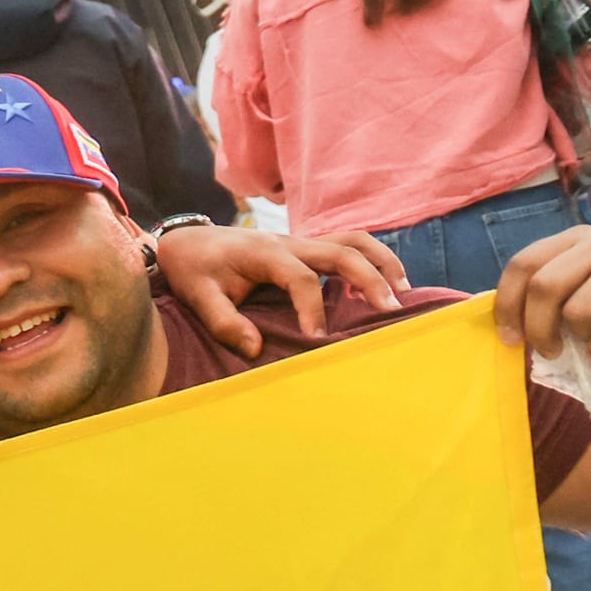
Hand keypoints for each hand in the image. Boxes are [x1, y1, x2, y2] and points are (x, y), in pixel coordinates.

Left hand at [153, 218, 405, 354]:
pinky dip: (371, 261)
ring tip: (403, 293)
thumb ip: (224, 322)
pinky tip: (385, 285)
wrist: (187, 241)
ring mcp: (301, 242)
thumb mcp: (198, 296)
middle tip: (391, 311)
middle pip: (344, 251)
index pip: (302, 278)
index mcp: (265, 253)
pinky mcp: (306, 248)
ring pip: (354, 240)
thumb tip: (255, 349)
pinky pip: (347, 246)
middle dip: (371, 279)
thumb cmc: (194, 268)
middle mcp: (290, 242)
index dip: (313, 309)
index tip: (318, 339)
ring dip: (381, 262)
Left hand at [496, 226, 590, 397]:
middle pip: (545, 287)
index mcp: (578, 239)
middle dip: (538, 329)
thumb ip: (541, 303)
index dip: (508, 305)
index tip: (509, 337)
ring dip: (581, 340)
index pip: (524, 265)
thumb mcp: (571, 306)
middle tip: (550, 351)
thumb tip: (503, 325)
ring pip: (579, 311)